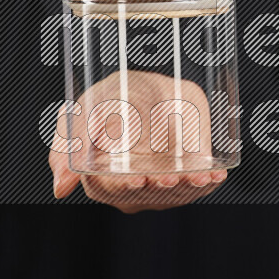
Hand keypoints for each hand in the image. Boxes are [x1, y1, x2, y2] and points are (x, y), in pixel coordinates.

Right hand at [49, 70, 226, 212]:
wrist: (143, 83)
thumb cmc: (108, 99)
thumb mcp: (82, 109)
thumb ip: (69, 141)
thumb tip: (61, 187)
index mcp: (101, 173)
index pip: (108, 189)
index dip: (121, 187)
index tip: (135, 179)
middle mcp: (132, 183)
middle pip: (144, 195)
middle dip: (159, 189)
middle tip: (168, 178)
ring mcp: (161, 182)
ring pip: (174, 194)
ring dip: (188, 187)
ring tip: (200, 177)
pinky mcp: (188, 173)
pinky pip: (198, 185)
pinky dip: (208, 182)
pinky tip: (217, 175)